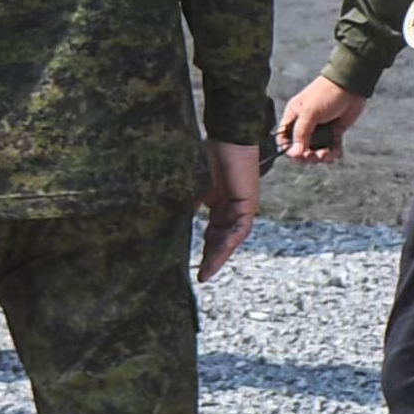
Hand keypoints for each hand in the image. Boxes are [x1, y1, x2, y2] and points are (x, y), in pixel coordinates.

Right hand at [197, 141, 260, 282]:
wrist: (227, 137)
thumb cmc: (208, 154)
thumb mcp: (191, 185)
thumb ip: (185, 203)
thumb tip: (165, 220)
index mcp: (218, 203)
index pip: (212, 233)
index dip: (205, 252)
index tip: (196, 270)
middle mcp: (231, 208)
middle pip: (221, 240)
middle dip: (211, 258)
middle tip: (201, 275)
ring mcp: (241, 207)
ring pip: (231, 238)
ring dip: (219, 254)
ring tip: (207, 270)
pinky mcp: (248, 204)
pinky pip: (240, 229)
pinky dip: (229, 241)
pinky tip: (218, 251)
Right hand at [277, 76, 366, 165]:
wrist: (351, 85)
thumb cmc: (326, 93)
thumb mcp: (310, 112)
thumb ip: (301, 133)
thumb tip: (295, 153)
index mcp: (294, 116)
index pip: (285, 138)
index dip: (289, 150)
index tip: (298, 156)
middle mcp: (306, 123)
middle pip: (301, 147)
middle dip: (308, 156)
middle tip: (315, 156)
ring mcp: (321, 128)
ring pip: (317, 149)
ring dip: (322, 156)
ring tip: (328, 156)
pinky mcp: (335, 130)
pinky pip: (332, 146)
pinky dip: (334, 153)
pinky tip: (336, 154)